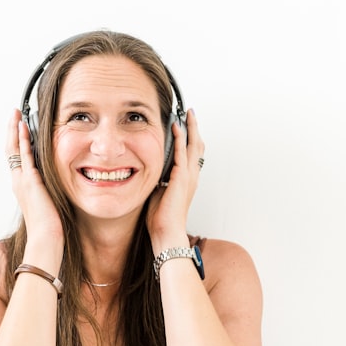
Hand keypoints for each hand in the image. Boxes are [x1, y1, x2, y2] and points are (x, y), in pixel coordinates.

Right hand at [7, 109, 63, 240]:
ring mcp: (22, 180)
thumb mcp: (48, 201)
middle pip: (10, 149)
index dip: (16, 141)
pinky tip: (23, 128)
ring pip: (14, 149)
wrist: (46, 236)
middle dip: (11, 130)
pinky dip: (23, 140)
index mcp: (22, 185)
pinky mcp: (30, 181)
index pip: (16, 157)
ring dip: (14, 130)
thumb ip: (47, 188)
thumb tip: (55, 182)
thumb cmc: (48, 225)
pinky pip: (25, 156)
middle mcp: (18, 181)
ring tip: (15, 115)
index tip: (18, 126)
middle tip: (13, 114)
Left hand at [146, 108, 204, 245]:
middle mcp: (192, 176)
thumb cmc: (162, 218)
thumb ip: (158, 180)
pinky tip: (177, 127)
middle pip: (197, 145)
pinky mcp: (182, 177)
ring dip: (191, 128)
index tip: (187, 124)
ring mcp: (189, 176)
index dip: (191, 138)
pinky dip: (181, 138)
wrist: (167, 232)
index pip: (192, 153)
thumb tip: (148, 171)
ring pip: (193, 145)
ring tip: (188, 114)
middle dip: (195, 128)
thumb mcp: (159, 193)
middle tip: (191, 113)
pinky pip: (182, 152)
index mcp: (187, 180)